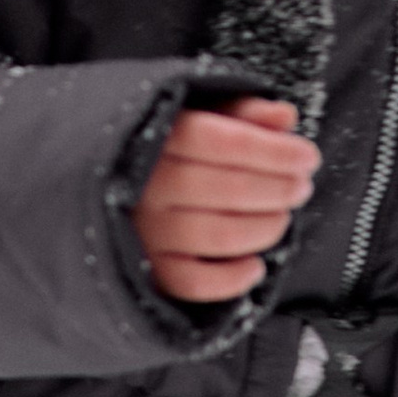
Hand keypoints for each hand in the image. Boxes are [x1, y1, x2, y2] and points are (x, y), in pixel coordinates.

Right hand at [134, 97, 318, 303]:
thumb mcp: (195, 114)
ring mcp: (143, 231)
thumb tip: (284, 117)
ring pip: (218, 235)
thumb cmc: (160, 147)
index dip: (275, 151)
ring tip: (283, 217)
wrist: (89, 185)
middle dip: (278, 188)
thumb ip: (240, 112)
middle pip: (228, 189)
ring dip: (264, 228)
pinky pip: (194, 283)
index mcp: (157, 136)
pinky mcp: (143, 272)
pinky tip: (254, 265)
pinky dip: (232, 279)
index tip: (308, 156)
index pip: (227, 142)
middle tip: (302, 186)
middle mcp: (145, 185)